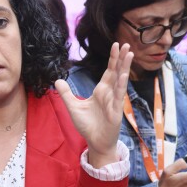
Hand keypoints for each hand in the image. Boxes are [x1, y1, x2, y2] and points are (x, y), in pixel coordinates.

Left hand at [56, 42, 132, 167]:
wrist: (95, 142)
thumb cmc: (87, 125)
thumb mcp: (73, 107)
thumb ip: (66, 94)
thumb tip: (57, 80)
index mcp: (102, 91)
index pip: (109, 71)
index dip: (113, 59)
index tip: (116, 45)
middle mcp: (110, 94)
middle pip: (117, 72)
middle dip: (121, 58)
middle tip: (126, 44)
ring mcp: (114, 102)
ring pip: (120, 82)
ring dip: (125, 68)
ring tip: (129, 54)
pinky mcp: (116, 112)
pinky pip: (118, 97)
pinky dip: (120, 86)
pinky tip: (123, 76)